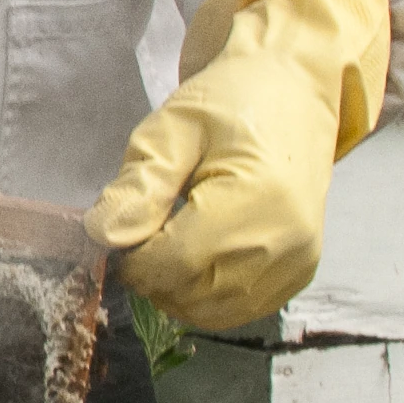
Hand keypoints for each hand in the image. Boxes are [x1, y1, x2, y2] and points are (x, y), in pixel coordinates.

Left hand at [84, 0, 391, 331]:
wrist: (291, 91)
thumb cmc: (230, 101)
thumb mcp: (173, 128)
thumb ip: (140, 184)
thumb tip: (103, 235)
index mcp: (258, 198)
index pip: (177, 263)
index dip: (135, 260)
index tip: (119, 234)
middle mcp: (287, 240)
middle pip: (196, 294)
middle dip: (153, 275)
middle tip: (141, 232)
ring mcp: (298, 260)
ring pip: (216, 312)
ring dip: (177, 290)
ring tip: (168, 240)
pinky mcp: (300, 271)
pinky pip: (241, 307)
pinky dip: (207, 294)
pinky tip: (197, 253)